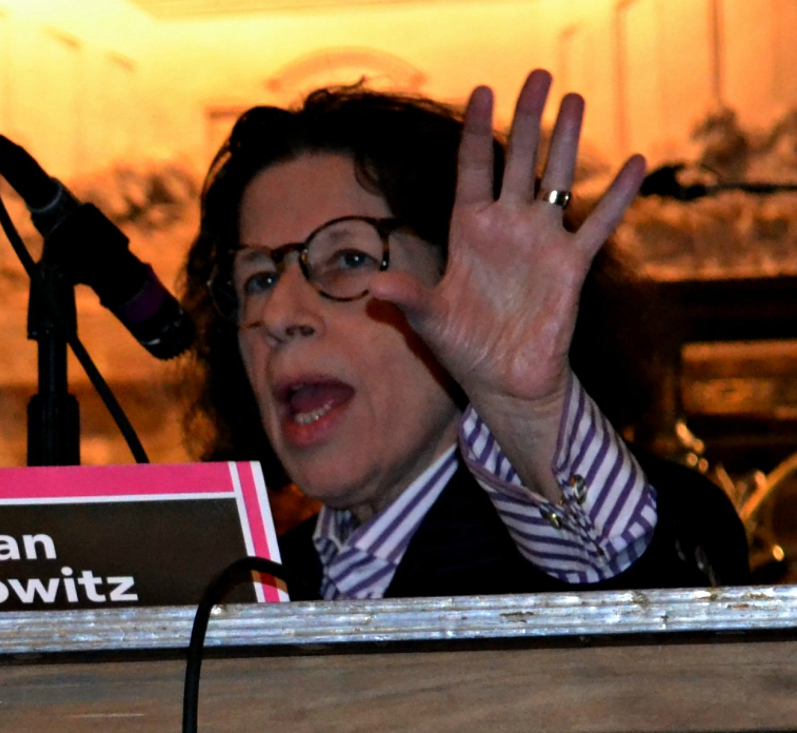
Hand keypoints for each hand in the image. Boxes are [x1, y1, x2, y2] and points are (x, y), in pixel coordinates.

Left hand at [368, 69, 646, 496]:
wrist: (503, 381)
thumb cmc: (463, 346)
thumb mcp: (430, 320)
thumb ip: (408, 298)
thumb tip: (375, 289)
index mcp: (468, 230)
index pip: (472, 169)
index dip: (476, 130)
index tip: (482, 90)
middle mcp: (506, 227)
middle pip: (517, 161)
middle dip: (526, 119)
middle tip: (538, 75)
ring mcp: (540, 242)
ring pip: (556, 179)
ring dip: (566, 141)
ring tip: (576, 98)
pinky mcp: (571, 266)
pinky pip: (598, 224)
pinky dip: (616, 196)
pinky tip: (635, 162)